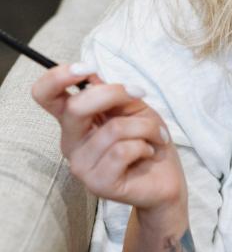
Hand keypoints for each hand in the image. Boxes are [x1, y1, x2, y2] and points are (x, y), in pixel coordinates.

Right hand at [32, 62, 187, 218]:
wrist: (166, 176)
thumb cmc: (148, 138)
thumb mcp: (133, 107)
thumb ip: (112, 93)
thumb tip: (92, 76)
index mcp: (74, 120)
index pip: (44, 94)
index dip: (58, 76)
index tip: (88, 68)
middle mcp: (71, 142)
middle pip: (76, 108)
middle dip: (114, 93)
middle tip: (140, 93)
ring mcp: (81, 165)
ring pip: (113, 129)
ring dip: (145, 126)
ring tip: (155, 135)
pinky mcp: (98, 184)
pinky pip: (123, 151)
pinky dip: (145, 145)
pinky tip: (148, 152)